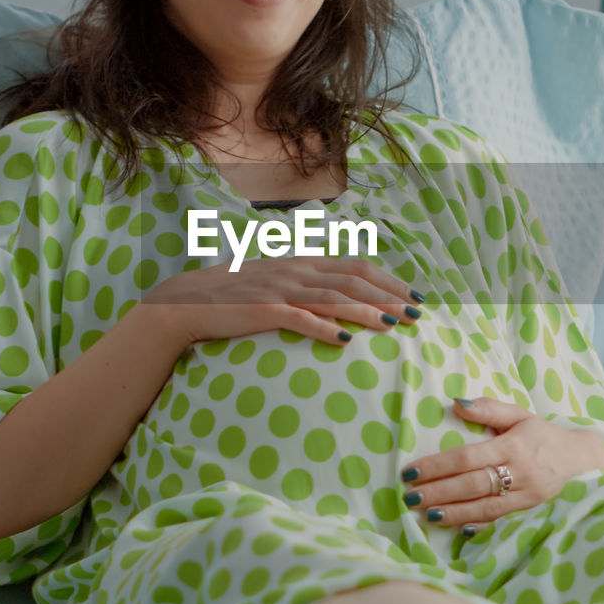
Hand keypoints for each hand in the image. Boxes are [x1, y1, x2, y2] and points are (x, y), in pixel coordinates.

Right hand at [144, 255, 424, 348]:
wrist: (187, 302)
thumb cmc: (234, 296)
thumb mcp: (275, 281)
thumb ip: (307, 285)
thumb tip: (341, 299)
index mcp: (302, 262)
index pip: (356, 266)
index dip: (388, 280)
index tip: (413, 296)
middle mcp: (296, 270)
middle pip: (353, 280)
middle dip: (388, 296)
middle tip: (416, 314)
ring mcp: (280, 289)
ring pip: (334, 298)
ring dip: (367, 312)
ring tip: (393, 325)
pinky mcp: (264, 311)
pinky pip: (300, 319)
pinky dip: (325, 329)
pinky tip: (346, 341)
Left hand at [401, 397, 603, 532]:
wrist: (577, 458)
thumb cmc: (540, 433)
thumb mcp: (518, 414)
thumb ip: (488, 408)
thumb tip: (455, 403)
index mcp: (511, 446)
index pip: (467, 457)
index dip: (437, 465)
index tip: (412, 470)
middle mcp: (517, 472)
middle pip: (471, 485)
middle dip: (438, 492)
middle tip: (410, 496)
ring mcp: (524, 494)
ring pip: (483, 506)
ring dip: (452, 512)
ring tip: (426, 514)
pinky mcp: (527, 509)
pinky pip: (498, 519)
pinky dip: (477, 524)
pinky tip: (457, 528)